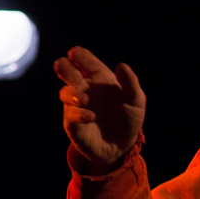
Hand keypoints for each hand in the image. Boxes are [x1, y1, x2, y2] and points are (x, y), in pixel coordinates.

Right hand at [54, 46, 145, 174]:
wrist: (123, 144)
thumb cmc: (128, 117)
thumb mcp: (136, 100)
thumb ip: (130, 83)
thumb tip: (121, 66)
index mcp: (98, 76)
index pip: (83, 59)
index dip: (77, 55)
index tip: (74, 53)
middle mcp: (84, 87)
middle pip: (65, 70)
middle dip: (63, 67)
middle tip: (64, 67)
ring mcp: (76, 104)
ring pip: (64, 92)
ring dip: (71, 93)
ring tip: (84, 99)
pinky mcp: (73, 122)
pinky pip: (70, 115)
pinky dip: (78, 114)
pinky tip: (91, 116)